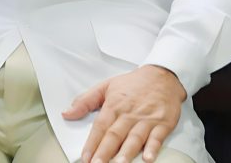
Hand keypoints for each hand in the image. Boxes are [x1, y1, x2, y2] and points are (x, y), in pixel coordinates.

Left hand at [62, 65, 185, 162]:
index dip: (92, 143)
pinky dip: (153, 147)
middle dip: (105, 152)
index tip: (86, 157)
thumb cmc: (135, 83)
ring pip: (135, 138)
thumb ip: (85, 101)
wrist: (163, 74)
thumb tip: (67, 113)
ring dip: (127, 152)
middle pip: (115, 135)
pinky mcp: (163, 123)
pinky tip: (148, 157)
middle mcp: (130, 113)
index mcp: (115, 105)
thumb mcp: (107, 86)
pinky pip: (157, 137)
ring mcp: (147, 119)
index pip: (101, 126)